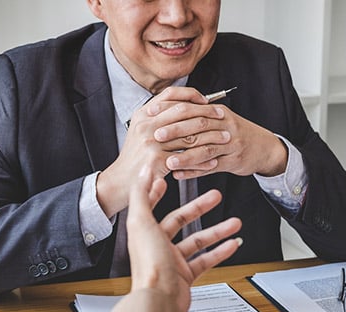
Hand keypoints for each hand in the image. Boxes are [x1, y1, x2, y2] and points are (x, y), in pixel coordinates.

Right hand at [95, 87, 224, 217]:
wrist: (121, 181)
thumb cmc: (135, 158)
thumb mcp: (141, 131)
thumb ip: (158, 118)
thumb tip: (183, 106)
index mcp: (143, 114)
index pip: (170, 95)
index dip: (191, 95)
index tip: (207, 101)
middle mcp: (146, 124)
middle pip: (183, 111)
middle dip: (207, 113)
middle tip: (222, 116)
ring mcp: (151, 141)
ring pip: (188, 134)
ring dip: (210, 136)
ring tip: (224, 138)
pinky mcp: (156, 159)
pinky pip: (186, 157)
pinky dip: (202, 159)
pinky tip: (213, 159)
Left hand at [127, 167, 242, 311]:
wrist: (158, 301)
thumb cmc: (149, 265)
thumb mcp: (141, 222)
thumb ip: (141, 195)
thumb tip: (143, 172)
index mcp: (144, 231)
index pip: (151, 205)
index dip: (158, 192)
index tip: (168, 181)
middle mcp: (157, 244)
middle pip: (181, 221)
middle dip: (200, 208)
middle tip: (216, 197)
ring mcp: (172, 261)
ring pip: (197, 240)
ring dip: (217, 231)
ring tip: (235, 222)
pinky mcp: (185, 276)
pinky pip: (205, 260)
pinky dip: (220, 252)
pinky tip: (232, 244)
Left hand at [149, 87, 287, 179]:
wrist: (264, 147)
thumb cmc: (235, 134)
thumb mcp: (219, 120)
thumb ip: (197, 117)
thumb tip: (167, 114)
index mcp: (218, 112)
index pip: (193, 108)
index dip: (172, 110)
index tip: (153, 113)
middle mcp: (226, 126)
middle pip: (198, 126)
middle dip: (176, 130)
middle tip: (156, 135)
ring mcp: (231, 144)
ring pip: (206, 149)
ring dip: (185, 156)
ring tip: (167, 161)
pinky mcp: (233, 161)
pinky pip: (211, 167)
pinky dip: (194, 171)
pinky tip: (179, 175)